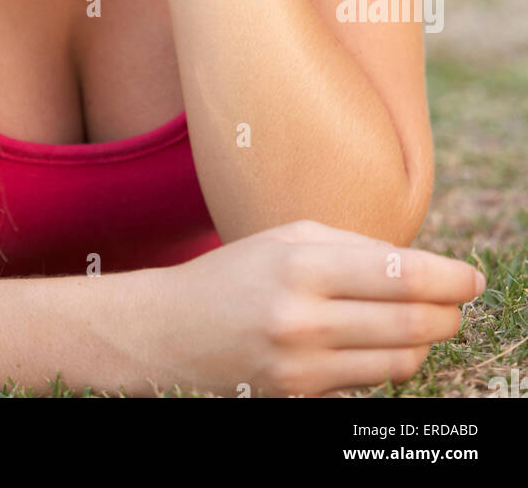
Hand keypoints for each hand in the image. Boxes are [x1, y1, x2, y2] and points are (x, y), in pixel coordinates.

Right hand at [143, 220, 483, 397]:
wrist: (168, 332)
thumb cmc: (235, 273)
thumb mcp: (287, 238)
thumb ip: (355, 246)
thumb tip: (421, 266)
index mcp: (302, 266)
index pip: (401, 275)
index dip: (449, 278)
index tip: (471, 278)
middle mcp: (304, 320)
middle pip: (412, 323)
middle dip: (447, 313)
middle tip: (456, 302)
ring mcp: (303, 368)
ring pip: (401, 362)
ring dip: (422, 342)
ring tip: (418, 322)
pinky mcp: (301, 400)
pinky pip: (370, 386)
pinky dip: (387, 364)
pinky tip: (378, 344)